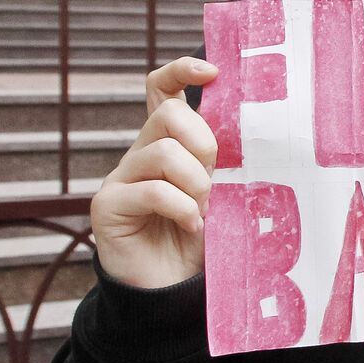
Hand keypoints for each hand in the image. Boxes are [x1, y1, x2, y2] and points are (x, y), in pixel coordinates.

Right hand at [91, 58, 218, 287]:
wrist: (172, 292)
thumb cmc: (203, 241)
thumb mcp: (223, 195)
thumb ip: (227, 164)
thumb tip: (255, 132)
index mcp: (168, 144)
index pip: (162, 89)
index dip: (182, 71)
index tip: (212, 71)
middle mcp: (141, 154)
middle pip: (170, 114)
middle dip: (205, 143)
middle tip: (217, 182)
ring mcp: (120, 178)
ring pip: (164, 151)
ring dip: (197, 182)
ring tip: (206, 209)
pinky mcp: (108, 206)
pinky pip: (151, 190)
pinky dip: (182, 208)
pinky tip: (192, 226)